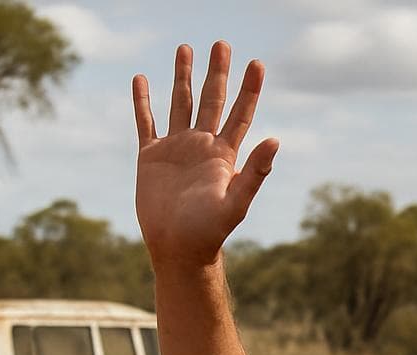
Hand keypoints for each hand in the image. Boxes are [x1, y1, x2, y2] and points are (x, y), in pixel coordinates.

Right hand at [133, 41, 279, 268]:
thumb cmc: (209, 232)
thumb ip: (255, 172)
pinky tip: (141, 79)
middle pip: (211, 100)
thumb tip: (275, 140)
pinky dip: (142, 101)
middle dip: (217, 72)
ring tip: (185, 48)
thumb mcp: (235, 203)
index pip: (240, 113)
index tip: (256, 63)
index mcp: (224, 154)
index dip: (249, 88)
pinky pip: (145, 122)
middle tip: (222, 44)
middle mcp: (202, 146)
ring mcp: (176, 148)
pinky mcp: (151, 157)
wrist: (177, 248)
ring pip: (180, 103)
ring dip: (182, 76)